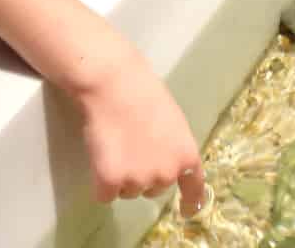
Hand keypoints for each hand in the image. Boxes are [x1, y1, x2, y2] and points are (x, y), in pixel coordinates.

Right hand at [74, 40, 205, 215]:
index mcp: (186, 155)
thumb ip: (173, 146)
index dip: (190, 201)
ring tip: (116, 141)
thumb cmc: (145, 92)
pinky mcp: (111, 182)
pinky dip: (101, 180)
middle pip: (154, 188)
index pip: (194, 188)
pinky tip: (101, 154)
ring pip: (128, 191)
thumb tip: (164, 160)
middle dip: (143, 172)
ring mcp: (139, 180)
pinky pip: (105, 194)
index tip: (186, 210)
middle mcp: (167, 174)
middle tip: (132, 143)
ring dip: (121, 175)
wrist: (115, 83)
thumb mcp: (173, 121)